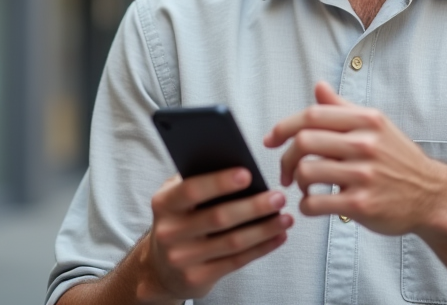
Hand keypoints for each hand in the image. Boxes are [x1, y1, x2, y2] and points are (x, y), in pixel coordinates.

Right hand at [135, 168, 292, 303]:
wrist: (160, 267)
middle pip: (218, 218)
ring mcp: (182, 259)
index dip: (220, 182)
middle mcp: (169, 232)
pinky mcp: (196, 279)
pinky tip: (278, 237)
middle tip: (278, 197)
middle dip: (253, 206)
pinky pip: (236, 262)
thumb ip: (199, 180)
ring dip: (264, 229)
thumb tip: (238, 166)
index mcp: (164, 203)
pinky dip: (261, 248)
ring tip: (285, 218)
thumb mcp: (178, 198)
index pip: (192, 190)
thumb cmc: (179, 221)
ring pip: (231, 242)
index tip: (248, 174)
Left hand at [263, 81, 446, 236]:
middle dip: (286, 157)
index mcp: (366, 120)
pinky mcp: (362, 204)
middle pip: (304, 141)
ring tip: (304, 187)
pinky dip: (306, 205)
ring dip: (296, 182)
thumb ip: (343, 108)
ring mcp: (364, 175)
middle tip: (286, 171)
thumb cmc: (399, 159)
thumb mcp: (377, 126)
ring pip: (306, 171)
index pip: (312, 114)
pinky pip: (315, 203)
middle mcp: (365, 143)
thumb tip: (318, 86)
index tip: (271, 140)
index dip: (283, 126)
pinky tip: (313, 204)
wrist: (432, 195)